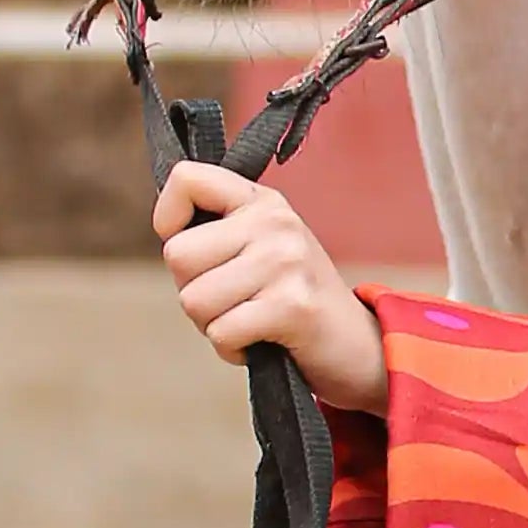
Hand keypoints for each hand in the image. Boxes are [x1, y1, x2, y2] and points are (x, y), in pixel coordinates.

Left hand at [153, 161, 388, 412]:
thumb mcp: (262, 248)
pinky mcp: (292, 306)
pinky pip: (221, 332)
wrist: (360, 347)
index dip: (169, 219)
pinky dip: (232, 349)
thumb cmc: (295, 300)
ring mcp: (286, 262)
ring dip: (213, 325)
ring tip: (251, 320)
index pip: (185, 178)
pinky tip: (262, 341)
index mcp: (263, 202)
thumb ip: (218, 233)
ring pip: (193, 300)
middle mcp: (276, 222)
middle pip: (177, 255)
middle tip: (234, 300)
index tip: (197, 251)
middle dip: (193, 290)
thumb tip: (167, 230)